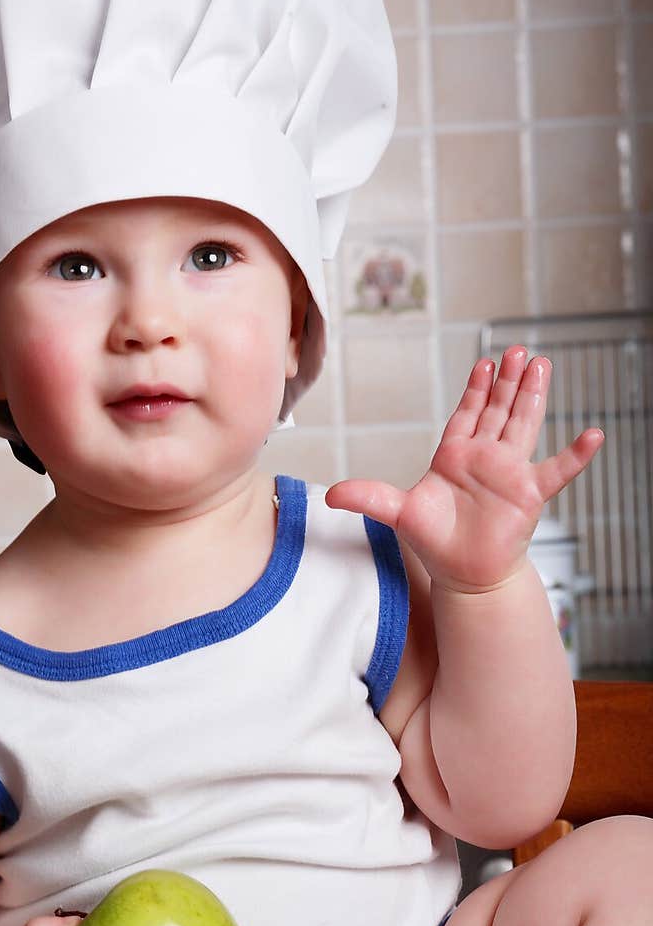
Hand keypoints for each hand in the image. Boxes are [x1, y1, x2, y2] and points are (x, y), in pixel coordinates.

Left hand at [325, 346, 603, 592]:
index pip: (467, 413)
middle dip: (507, 381)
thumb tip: (331, 494)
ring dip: (533, 397)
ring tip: (543, 366)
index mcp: (454, 456)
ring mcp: (509, 473)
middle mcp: (485, 459)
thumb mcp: (397, 514)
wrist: (464, 576)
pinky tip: (593, 435)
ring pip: (523, 425)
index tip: (485, 363)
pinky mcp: (529, 495)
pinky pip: (556, 470)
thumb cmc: (435, 543)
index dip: (476, 389)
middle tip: (518, 350)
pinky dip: (575, 455)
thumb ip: (368, 498)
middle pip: (498, 410)